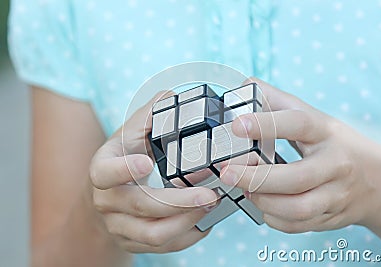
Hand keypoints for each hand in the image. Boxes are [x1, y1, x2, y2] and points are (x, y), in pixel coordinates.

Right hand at [89, 91, 217, 252]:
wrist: (109, 195)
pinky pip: (162, 247)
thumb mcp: (131, 133)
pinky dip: (186, 236)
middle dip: (179, 202)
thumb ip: (149, 115)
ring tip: (211, 205)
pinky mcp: (132, 243)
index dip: (123, 170)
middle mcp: (106, 201)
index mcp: (102, 168)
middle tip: (210, 194)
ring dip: (186, 221)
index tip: (147, 163)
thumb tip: (172, 96)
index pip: (105, 172)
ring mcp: (117, 225)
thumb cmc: (125, 157)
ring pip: (153, 234)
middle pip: (141, 206)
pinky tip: (203, 221)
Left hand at [220, 78, 380, 239]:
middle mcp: (335, 164)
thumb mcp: (313, 118)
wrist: (376, 180)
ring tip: (246, 190)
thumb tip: (245, 87)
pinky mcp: (332, 217)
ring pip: (298, 208)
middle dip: (256, 178)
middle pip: (296, 177)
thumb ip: (277, 102)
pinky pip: (298, 225)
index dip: (266, 124)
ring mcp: (336, 194)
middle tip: (228, 173)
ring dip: (264, 201)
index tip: (236, 125)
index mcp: (326, 132)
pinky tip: (263, 206)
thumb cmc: (334, 144)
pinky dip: (274, 219)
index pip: (298, 124)